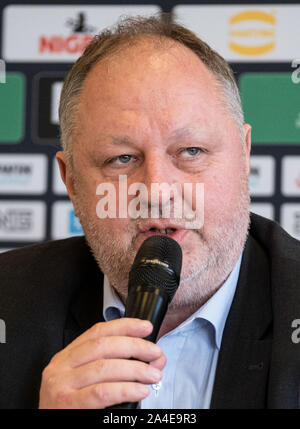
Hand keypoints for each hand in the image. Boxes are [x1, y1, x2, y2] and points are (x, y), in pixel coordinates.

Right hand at [39, 318, 165, 408]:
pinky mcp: (67, 404)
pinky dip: (125, 389)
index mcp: (67, 356)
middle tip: (155, 353)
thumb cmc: (73, 406)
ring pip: (104, 367)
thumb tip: (155, 359)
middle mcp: (61, 366)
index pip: (97, 331)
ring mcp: (61, 384)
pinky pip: (101, 392)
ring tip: (153, 374)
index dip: (124, 326)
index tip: (145, 327)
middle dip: (134, 346)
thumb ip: (120, 366)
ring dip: (135, 369)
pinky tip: (141, 391)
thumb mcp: (91, 381)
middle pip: (103, 346)